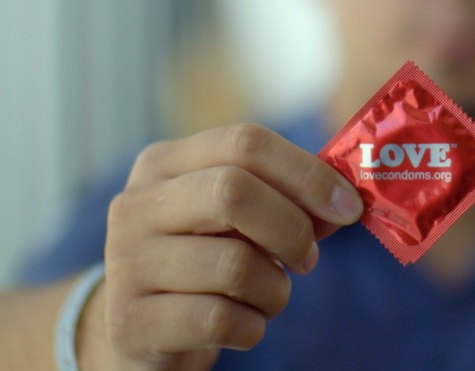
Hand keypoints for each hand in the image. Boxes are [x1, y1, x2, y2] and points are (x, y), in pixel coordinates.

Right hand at [83, 123, 363, 370]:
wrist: (140, 331)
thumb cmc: (203, 261)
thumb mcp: (234, 219)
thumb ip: (283, 199)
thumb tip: (343, 203)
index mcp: (163, 163)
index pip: (244, 143)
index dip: (307, 173)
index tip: (348, 206)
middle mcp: (135, 205)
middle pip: (233, 192)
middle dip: (291, 228)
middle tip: (307, 258)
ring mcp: (126, 263)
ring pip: (233, 264)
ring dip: (275, 289)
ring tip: (270, 297)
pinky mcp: (131, 323)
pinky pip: (219, 319)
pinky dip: (252, 327)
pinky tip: (245, 325)